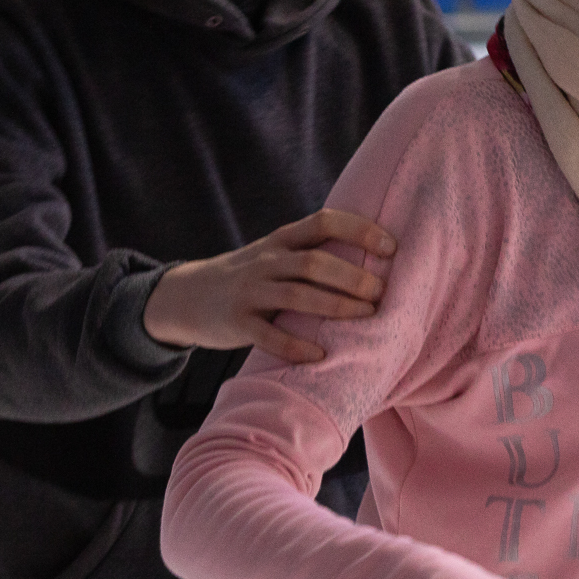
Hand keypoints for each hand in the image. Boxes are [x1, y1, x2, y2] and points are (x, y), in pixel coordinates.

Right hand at [141, 209, 395, 362]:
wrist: (187, 295)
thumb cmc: (250, 276)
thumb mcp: (275, 254)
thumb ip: (311, 252)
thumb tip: (375, 260)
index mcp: (282, 240)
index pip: (324, 222)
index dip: (360, 230)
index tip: (391, 247)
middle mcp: (267, 261)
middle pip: (315, 262)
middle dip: (353, 276)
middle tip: (381, 292)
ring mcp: (250, 291)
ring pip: (297, 295)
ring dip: (335, 306)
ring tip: (366, 315)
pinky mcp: (237, 322)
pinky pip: (269, 335)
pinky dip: (296, 347)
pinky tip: (320, 357)